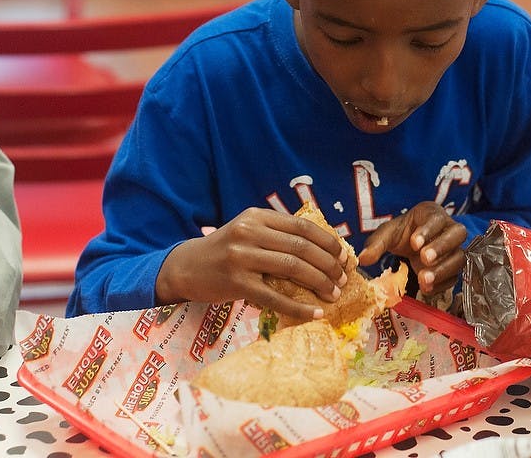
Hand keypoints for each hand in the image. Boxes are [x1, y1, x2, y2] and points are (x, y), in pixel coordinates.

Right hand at [155, 207, 348, 321]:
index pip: (302, 226)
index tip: (344, 256)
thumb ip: (278, 235)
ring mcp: (241, 257)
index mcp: (257, 216)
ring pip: (292, 268)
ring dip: (319, 283)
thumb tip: (324, 250)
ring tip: (334, 294)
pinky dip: (299, 307)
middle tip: (343, 279)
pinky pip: (275, 297)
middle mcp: (249, 232)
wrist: (187, 267)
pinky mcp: (236, 283)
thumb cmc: (226, 250)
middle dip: (329, 264)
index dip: (328, 241)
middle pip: (301, 247)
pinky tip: (315, 313)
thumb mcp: (249, 231)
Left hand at [358, 201, 465, 296]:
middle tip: (424, 259)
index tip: (414, 243)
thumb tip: (362, 259)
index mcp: (433, 214)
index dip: (428, 230)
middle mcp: (449, 229)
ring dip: (442, 269)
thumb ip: (376, 244)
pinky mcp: (453, 268)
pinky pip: (455, 276)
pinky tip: (428, 288)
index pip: (437, 218)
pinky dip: (442, 283)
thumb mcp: (387, 234)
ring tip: (424, 279)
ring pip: (459, 257)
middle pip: (457, 234)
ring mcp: (454, 249)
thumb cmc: (402, 234)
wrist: (411, 244)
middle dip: (441, 247)